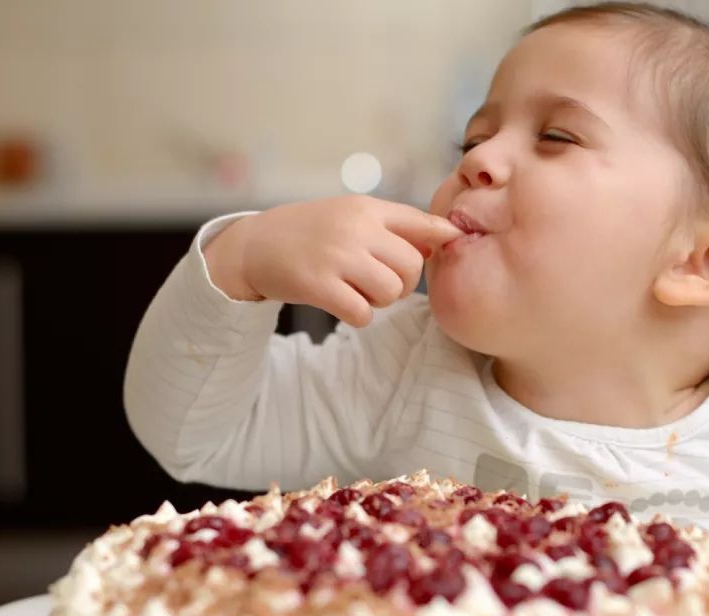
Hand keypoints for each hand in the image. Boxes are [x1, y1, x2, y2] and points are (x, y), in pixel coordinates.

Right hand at [203, 196, 461, 326]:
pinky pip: (363, 313)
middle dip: (401, 283)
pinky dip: (359, 315)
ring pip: (390, 292)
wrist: (255, 245)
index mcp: (366, 208)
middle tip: (378, 282)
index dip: (443, 235)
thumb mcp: (351, 215)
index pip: (420, 221)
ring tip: (357, 290)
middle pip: (411, 267)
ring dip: (379, 301)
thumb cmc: (311, 232)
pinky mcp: (318, 285)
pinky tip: (342, 303)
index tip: (453, 242)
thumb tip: (442, 240)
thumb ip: (394, 226)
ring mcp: (336, 256)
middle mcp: (355, 228)